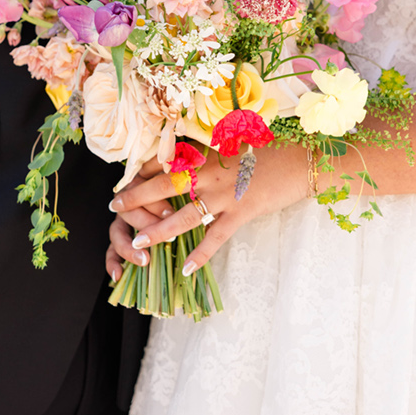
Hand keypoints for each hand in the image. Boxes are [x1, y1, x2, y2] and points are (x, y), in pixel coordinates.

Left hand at [106, 144, 309, 273]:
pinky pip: (215, 237)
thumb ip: (204, 156)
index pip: (163, 163)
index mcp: (204, 153)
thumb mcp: (230, 145)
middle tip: (114, 207)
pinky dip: (200, 254)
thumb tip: (182, 166)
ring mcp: (224, 194)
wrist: (301, 159)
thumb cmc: (267, 150)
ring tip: (138, 241)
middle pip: (162, 185)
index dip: (140, 174)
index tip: (123, 183)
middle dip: (136, 198)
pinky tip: (186, 268)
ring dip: (158, 229)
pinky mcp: (241, 212)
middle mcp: (209, 172)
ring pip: (183, 214)